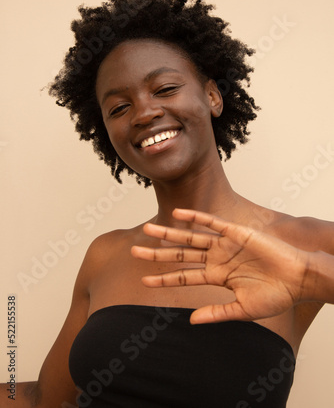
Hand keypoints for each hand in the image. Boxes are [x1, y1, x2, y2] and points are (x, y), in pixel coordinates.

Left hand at [131, 208, 310, 323]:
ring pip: (190, 238)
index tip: (144, 280)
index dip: (164, 278)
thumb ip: (217, 313)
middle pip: (180, 255)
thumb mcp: (243, 310)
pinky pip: (212, 223)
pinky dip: (195, 217)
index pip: (184, 277)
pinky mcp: (236, 232)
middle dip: (157, 253)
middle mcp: (216, 259)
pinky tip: (178, 214)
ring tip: (147, 229)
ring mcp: (224, 245)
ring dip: (169, 234)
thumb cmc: (275, 296)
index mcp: (217, 277)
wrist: (298, 279)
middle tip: (134, 250)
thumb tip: (191, 321)